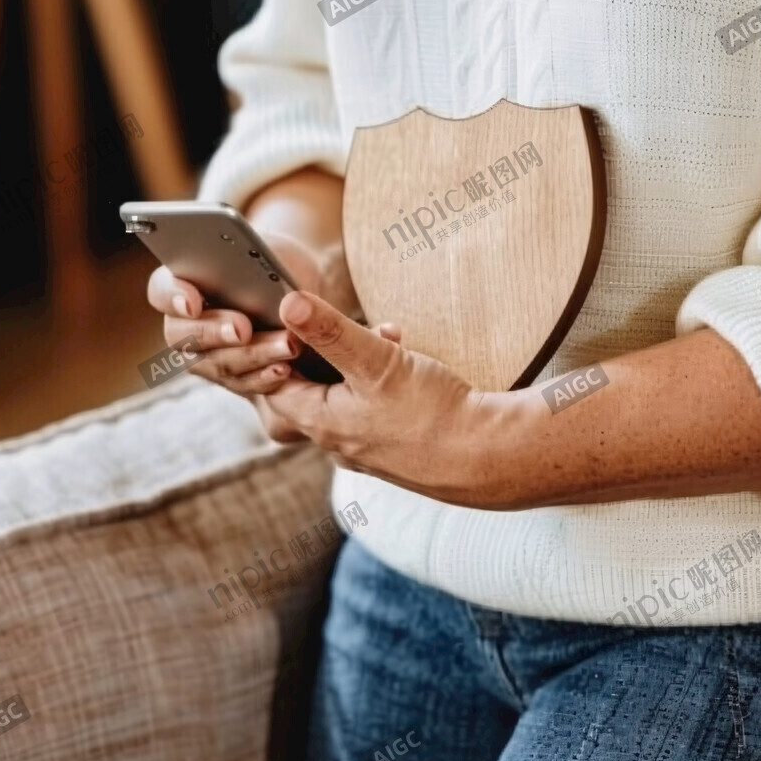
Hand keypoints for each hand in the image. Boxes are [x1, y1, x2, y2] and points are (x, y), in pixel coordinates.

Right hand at [145, 231, 324, 398]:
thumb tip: (256, 280)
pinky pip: (241, 384)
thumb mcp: (269, 252)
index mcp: (181, 281)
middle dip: (215, 332)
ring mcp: (204, 356)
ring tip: (286, 346)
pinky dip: (263, 378)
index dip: (172, 297)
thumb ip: (253, 262)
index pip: (161, 290)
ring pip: (216, 364)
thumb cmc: (275, 261)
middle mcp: (183, 324)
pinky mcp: (232, 378)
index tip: (193, 303)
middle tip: (243, 329)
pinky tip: (284, 370)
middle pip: (183, 336)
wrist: (297, 291)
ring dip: (252, 356)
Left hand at [261, 290, 489, 503]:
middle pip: (310, 386)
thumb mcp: (376, 361)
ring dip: (362, 359)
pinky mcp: (392, 449)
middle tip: (356, 324)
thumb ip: (330, 331)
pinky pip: (371, 407)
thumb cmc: (432, 412)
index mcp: (320, 423)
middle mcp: (336, 442)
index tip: (297, 318)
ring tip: (391, 337)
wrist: (488, 457)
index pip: (272, 383)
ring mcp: (364, 449)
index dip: (279, 346)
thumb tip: (287, 303)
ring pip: (346, 393)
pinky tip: (407, 365)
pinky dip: (380, 381)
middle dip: (331, 346)